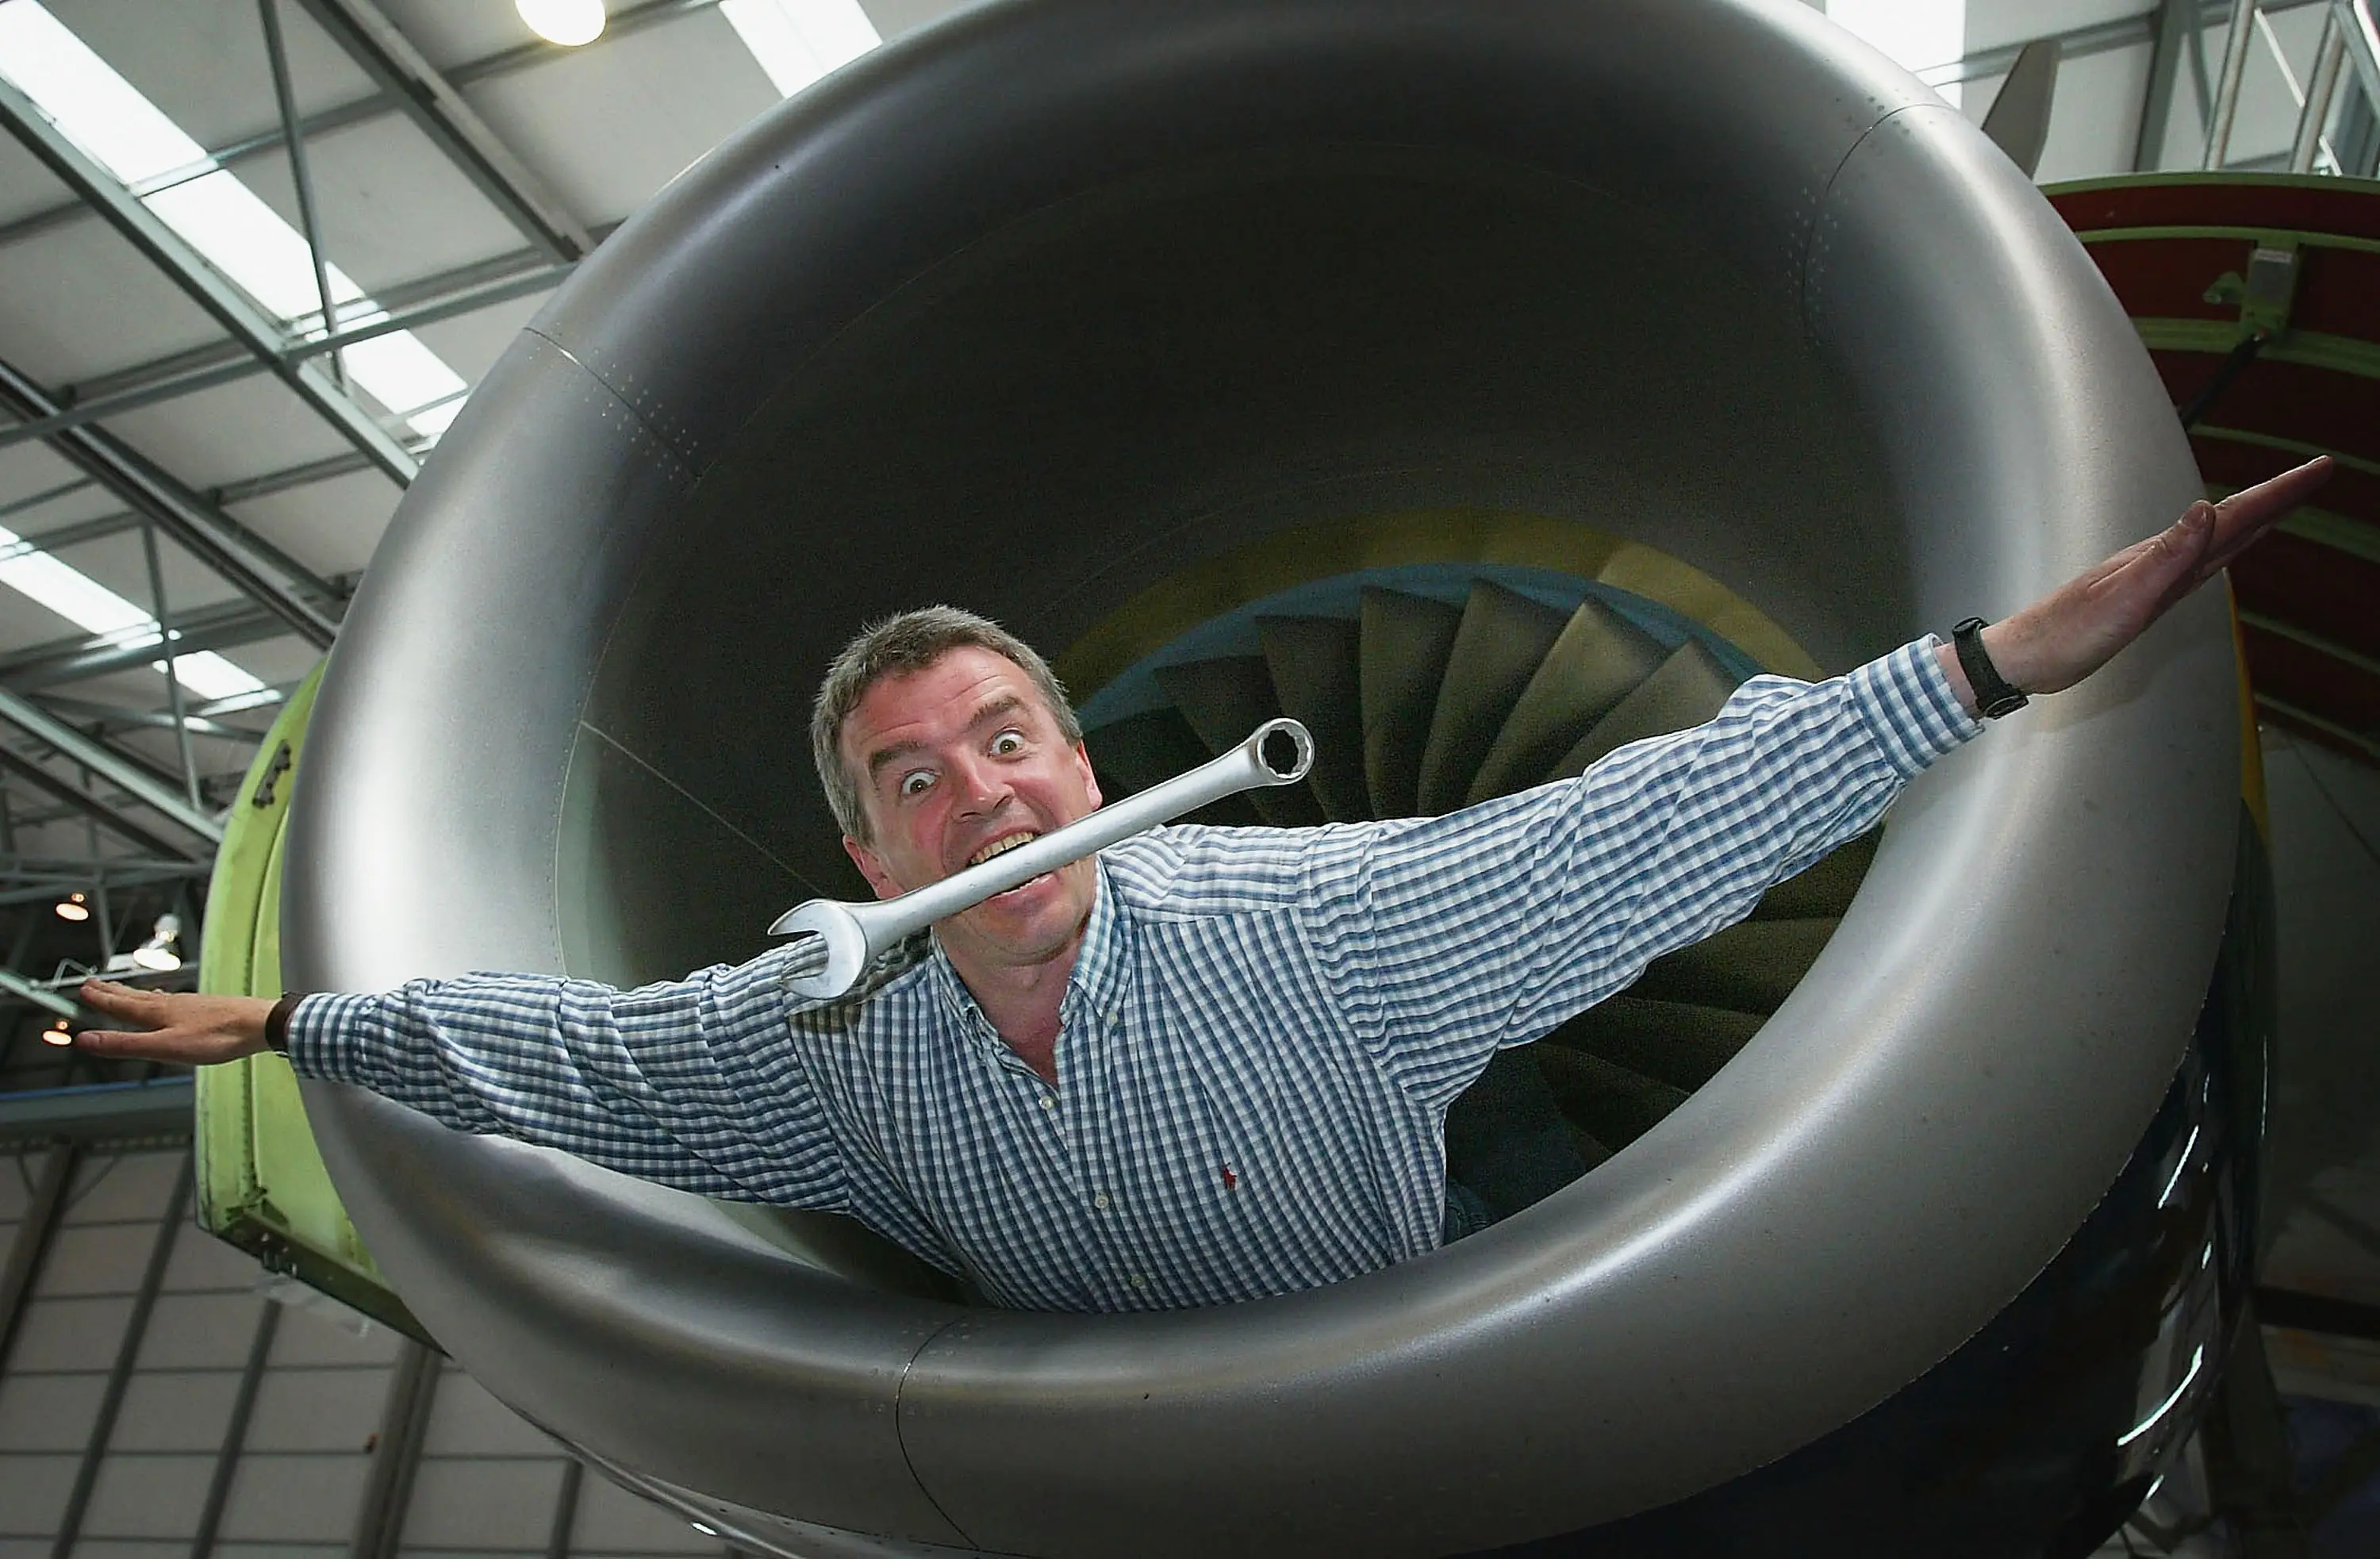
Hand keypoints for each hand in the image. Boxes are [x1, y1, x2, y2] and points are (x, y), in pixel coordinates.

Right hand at [76, 980, 275, 1064]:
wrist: (260, 1024)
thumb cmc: (217, 1037)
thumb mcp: (164, 1047)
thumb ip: (124, 1044)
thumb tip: (86, 1040)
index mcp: (156, 1013)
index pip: (119, 1004)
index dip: (98, 999)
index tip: (81, 990)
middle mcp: (170, 1003)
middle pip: (133, 996)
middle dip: (111, 991)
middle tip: (94, 983)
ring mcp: (189, 1004)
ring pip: (152, 997)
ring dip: (132, 994)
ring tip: (122, 991)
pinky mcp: (206, 1008)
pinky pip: (172, 1001)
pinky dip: (159, 1000)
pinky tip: (167, 1002)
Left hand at [1938, 456, 2331, 711]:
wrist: (2026, 657)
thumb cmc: (2067, 633)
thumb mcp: (2123, 597)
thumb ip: (2166, 556)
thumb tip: (2206, 509)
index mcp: (2164, 555)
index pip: (2233, 516)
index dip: (2278, 493)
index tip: (2317, 469)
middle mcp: (2163, 559)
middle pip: (2233, 519)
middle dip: (2278, 496)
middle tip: (2319, 472)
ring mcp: (2156, 576)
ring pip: (2219, 539)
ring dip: (2257, 517)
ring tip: (2289, 498)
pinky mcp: (2147, 596)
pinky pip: (2200, 565)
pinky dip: (2225, 549)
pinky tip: (2229, 545)